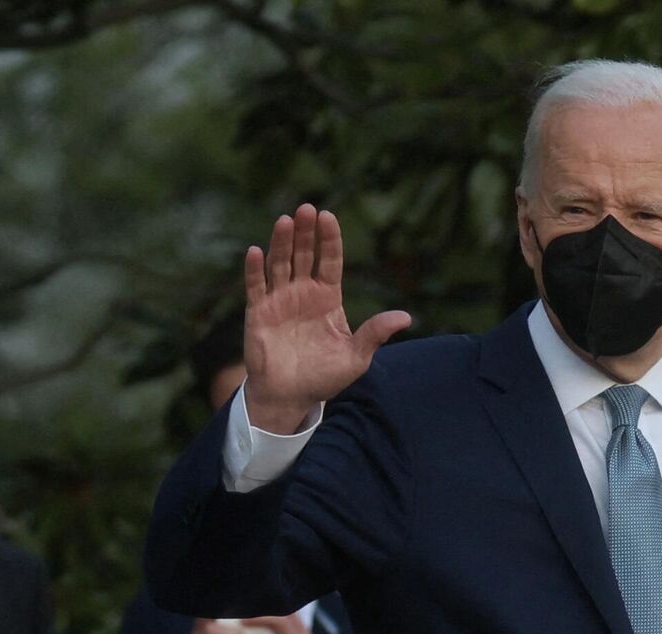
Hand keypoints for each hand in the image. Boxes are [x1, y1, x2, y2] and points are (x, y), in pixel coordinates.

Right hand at [243, 203, 411, 432]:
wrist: (291, 397)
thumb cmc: (324, 377)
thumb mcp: (356, 357)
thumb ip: (375, 334)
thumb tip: (406, 317)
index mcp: (328, 298)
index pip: (330, 261)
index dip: (329, 239)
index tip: (328, 216)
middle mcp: (303, 293)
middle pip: (304, 255)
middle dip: (305, 233)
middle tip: (307, 208)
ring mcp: (279, 301)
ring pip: (280, 264)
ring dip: (282, 243)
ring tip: (285, 221)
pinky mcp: (258, 313)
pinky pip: (255, 287)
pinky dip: (255, 270)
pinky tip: (256, 251)